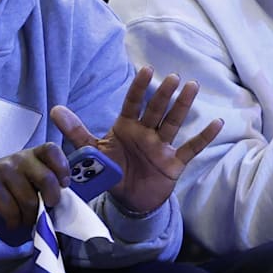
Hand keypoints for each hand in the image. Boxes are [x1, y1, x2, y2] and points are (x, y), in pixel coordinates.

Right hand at [0, 143, 70, 228]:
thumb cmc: (8, 183)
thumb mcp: (28, 176)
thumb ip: (45, 181)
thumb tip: (65, 202)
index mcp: (33, 154)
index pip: (52, 150)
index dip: (62, 167)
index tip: (64, 184)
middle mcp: (19, 158)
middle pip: (46, 179)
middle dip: (51, 199)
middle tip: (46, 208)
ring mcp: (2, 170)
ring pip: (29, 200)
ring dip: (30, 217)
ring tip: (26, 218)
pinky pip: (10, 210)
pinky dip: (14, 222)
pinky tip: (12, 222)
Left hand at [50, 66, 223, 213]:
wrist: (128, 201)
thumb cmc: (111, 170)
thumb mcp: (91, 151)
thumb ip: (76, 131)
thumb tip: (54, 110)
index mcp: (126, 127)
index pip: (133, 103)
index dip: (139, 88)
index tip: (146, 70)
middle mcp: (146, 133)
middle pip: (156, 110)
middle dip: (164, 94)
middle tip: (172, 77)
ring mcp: (162, 147)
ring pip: (174, 122)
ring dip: (183, 105)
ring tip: (192, 86)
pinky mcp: (174, 163)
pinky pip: (191, 148)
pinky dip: (203, 137)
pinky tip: (217, 122)